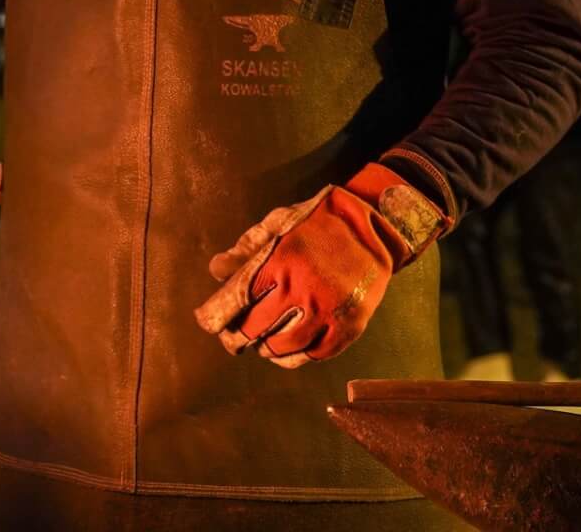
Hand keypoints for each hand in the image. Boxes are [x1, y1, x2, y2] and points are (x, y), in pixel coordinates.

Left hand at [194, 164, 443, 367]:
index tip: (206, 322)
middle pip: (255, 327)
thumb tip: (216, 270)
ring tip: (259, 344)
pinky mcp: (349, 326)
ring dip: (265, 348)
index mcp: (280, 261)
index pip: (235, 298)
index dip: (215, 315)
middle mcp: (302, 289)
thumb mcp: (279, 223)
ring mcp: (327, 311)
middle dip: (236, 337)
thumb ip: (247, 247)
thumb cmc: (318, 223)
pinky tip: (285, 353)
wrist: (374, 228)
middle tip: (231, 339)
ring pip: (283, 346)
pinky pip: (315, 354)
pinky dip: (295, 358)